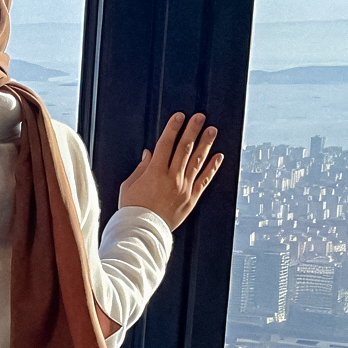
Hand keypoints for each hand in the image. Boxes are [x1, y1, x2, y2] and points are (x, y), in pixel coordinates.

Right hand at [118, 111, 222, 229]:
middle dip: (193, 130)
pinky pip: (204, 180)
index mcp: (154, 172)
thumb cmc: (132, 209)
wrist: (142, 231)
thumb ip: (141, 168)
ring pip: (197, 161)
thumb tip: (149, 153)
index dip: (173, 128)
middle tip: (200, 117)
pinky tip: (218, 156)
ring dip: (205, 143)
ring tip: (212, 130)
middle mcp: (172, 177)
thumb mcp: (129, 185)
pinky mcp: (191, 198)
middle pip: (184, 148)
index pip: (165, 144)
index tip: (179, 116)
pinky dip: (212, 167)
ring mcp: (184, 187)